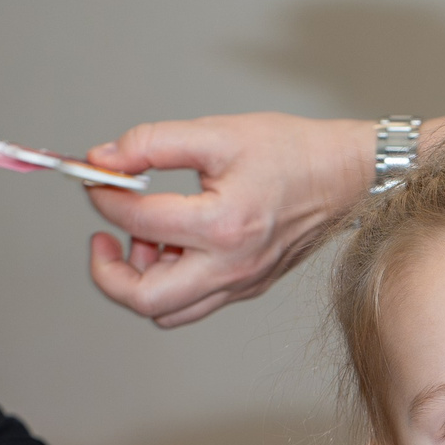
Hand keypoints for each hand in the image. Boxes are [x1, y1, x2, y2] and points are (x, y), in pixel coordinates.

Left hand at [81, 114, 373, 326]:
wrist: (346, 175)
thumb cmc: (292, 152)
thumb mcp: (216, 133)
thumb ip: (151, 144)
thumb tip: (104, 160)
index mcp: (222, 225)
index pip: (138, 220)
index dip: (105, 197)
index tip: (98, 179)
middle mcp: (232, 266)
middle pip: (145, 299)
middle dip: (108, 271)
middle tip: (101, 239)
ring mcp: (241, 283)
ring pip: (168, 311)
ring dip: (142, 278)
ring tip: (148, 234)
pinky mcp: (249, 286)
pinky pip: (194, 302)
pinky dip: (171, 279)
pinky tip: (175, 242)